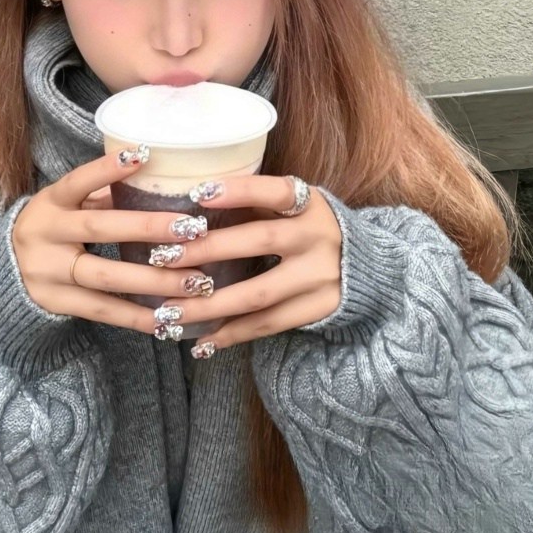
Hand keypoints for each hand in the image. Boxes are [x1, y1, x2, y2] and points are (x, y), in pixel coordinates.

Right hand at [11, 145, 218, 328]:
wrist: (4, 271)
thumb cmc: (55, 226)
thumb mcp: (67, 204)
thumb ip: (103, 194)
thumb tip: (158, 179)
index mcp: (51, 202)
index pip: (78, 181)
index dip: (107, 169)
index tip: (143, 155)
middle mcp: (46, 234)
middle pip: (99, 229)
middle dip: (148, 228)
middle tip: (193, 229)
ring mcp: (48, 272)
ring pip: (105, 277)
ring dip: (154, 281)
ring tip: (195, 282)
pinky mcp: (56, 303)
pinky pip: (102, 311)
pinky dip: (137, 316)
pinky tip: (170, 319)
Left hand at [154, 174, 342, 352]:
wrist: (370, 268)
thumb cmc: (310, 228)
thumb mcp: (295, 207)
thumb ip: (258, 204)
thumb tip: (190, 203)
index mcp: (309, 203)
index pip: (274, 191)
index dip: (239, 190)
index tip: (198, 193)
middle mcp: (319, 236)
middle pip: (259, 241)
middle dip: (207, 250)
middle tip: (162, 258)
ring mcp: (321, 276)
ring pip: (259, 294)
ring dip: (210, 306)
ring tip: (169, 313)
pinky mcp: (319, 309)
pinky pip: (269, 324)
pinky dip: (233, 333)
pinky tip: (202, 341)